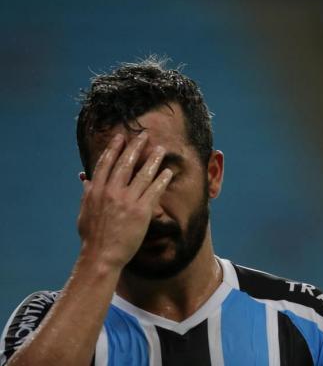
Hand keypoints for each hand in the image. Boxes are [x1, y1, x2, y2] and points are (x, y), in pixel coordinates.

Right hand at [77, 132, 172, 268]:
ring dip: (153, 159)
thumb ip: (86, 194)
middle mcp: (112, 192)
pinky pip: (154, 191)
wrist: (101, 256)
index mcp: (97, 190)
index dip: (114, 148)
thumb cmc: (92, 236)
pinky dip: (162, 180)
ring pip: (143, 174)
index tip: (121, 137)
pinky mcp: (141, 211)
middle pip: (126, 163)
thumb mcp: (84, 212)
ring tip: (160, 149)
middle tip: (144, 135)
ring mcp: (127, 201)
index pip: (106, 163)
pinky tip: (168, 172)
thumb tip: (85, 179)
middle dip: (136, 146)